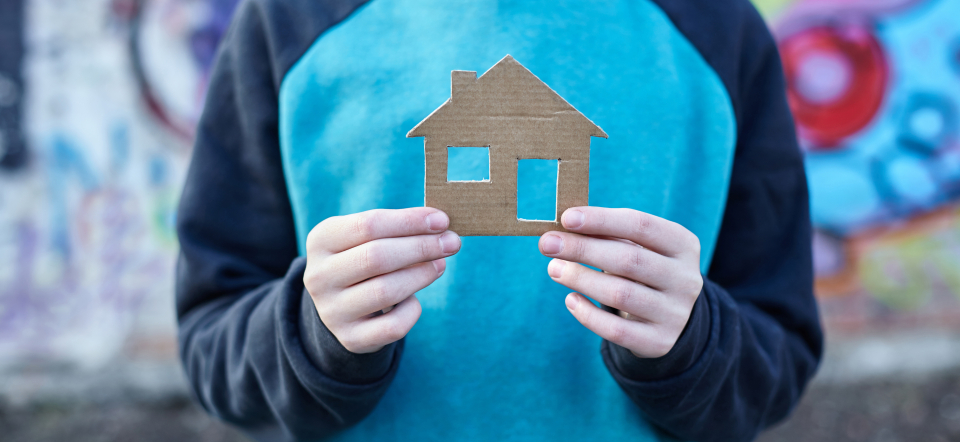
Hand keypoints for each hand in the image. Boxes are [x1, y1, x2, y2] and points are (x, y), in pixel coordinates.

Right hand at [304, 208, 460, 353]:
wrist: (340, 306)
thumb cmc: (364, 260)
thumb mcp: (368, 238)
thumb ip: (398, 228)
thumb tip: (441, 225)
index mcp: (321, 240)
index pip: (368, 225)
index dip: (410, 222)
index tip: (442, 221)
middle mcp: (319, 276)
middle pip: (377, 257)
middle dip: (421, 247)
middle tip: (452, 243)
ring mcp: (332, 311)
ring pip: (386, 291)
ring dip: (422, 275)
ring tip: (440, 264)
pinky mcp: (351, 338)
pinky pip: (393, 326)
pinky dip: (412, 310)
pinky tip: (415, 299)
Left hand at [538, 207, 702, 357]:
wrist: (669, 316)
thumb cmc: (642, 270)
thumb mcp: (637, 246)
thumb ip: (607, 234)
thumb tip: (564, 227)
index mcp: (682, 244)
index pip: (641, 225)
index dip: (602, 220)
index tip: (567, 218)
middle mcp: (686, 279)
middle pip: (628, 259)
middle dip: (582, 249)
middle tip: (548, 244)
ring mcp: (675, 313)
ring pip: (620, 294)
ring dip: (580, 279)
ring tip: (554, 269)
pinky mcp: (659, 341)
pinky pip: (616, 330)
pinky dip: (588, 315)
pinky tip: (570, 300)